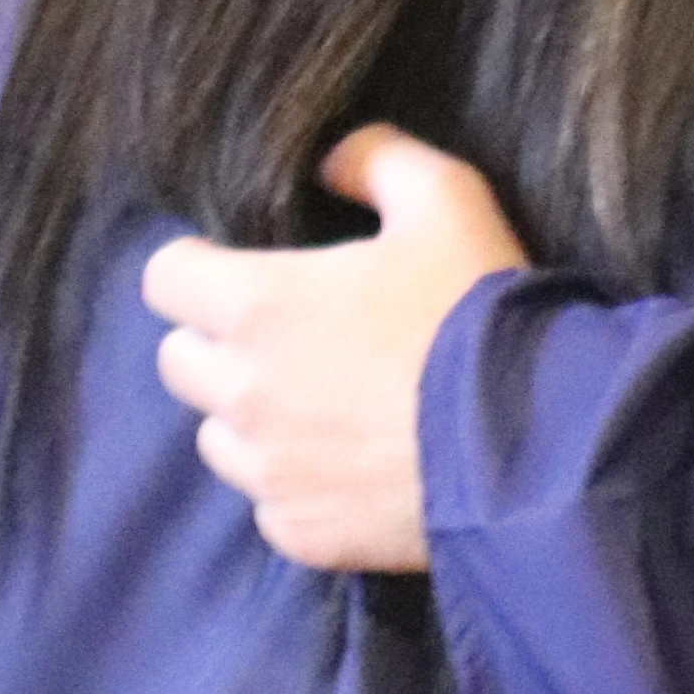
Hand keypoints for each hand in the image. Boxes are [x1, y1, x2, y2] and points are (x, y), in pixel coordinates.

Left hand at [143, 126, 530, 573]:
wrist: (529, 440)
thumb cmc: (476, 306)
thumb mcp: (447, 197)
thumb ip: (378, 160)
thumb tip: (331, 159)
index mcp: (259, 306)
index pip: (164, 278)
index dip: (199, 265)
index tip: (247, 265)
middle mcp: (242, 393)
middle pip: (178, 361)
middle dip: (221, 340)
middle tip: (295, 330)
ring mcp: (266, 473)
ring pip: (218, 436)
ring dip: (255, 414)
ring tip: (331, 400)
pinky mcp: (299, 534)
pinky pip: (270, 501)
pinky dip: (298, 479)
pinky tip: (359, 459)